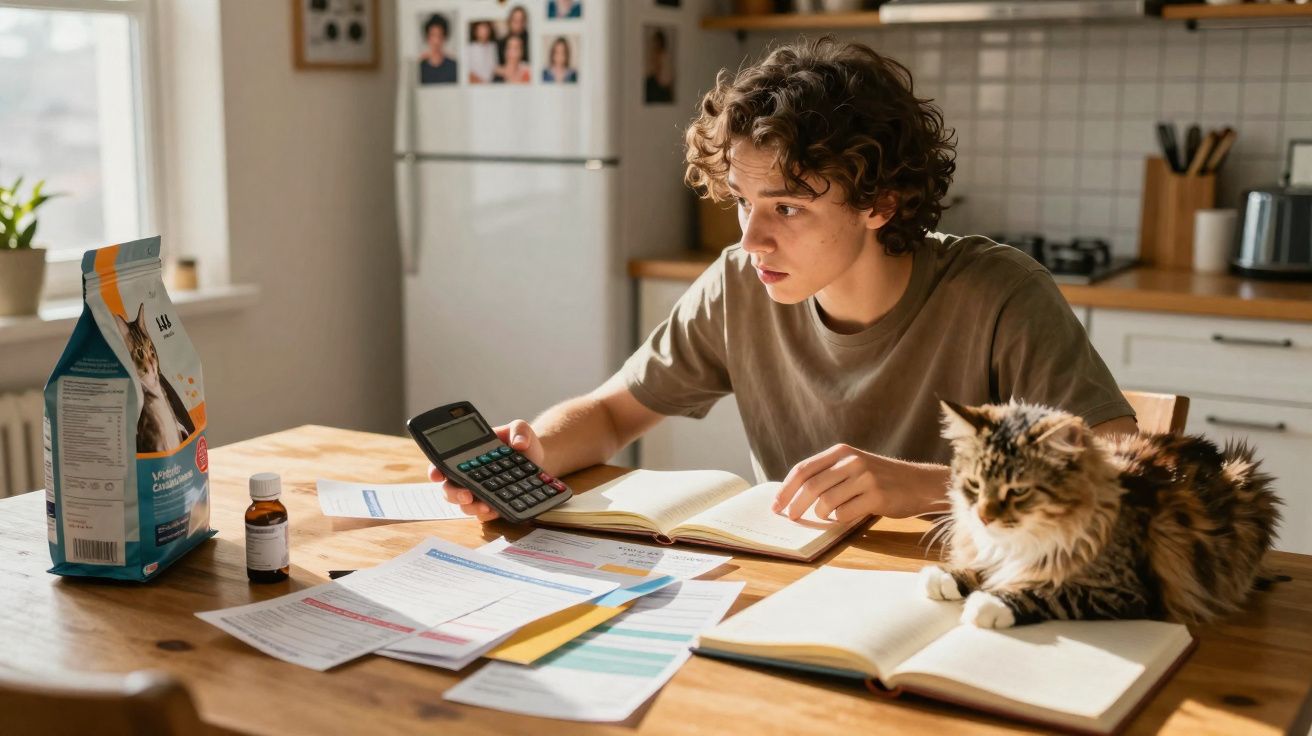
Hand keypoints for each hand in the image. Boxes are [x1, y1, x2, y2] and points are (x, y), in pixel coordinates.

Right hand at [429, 419, 545, 521]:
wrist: (538, 460)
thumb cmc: (522, 443)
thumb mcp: (520, 429)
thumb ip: (518, 431)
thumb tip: (519, 444)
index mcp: (467, 457)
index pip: (444, 464)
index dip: (436, 470)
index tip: (437, 475)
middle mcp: (469, 476)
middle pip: (449, 489)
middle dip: (454, 494)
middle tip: (467, 495)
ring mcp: (480, 492)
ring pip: (464, 505)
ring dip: (471, 508)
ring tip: (485, 506)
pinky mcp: (493, 505)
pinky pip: (484, 514)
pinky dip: (488, 514)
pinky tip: (495, 510)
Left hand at [771, 444, 949, 521]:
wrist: (918, 483)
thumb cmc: (880, 478)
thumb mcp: (854, 465)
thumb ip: (828, 474)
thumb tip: (793, 496)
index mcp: (841, 451)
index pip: (803, 469)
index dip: (785, 489)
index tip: (776, 505)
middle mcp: (852, 461)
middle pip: (810, 486)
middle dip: (795, 506)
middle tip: (790, 518)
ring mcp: (865, 478)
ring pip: (825, 502)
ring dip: (819, 515)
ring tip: (823, 517)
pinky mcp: (877, 496)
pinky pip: (844, 514)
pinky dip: (838, 520)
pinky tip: (844, 518)